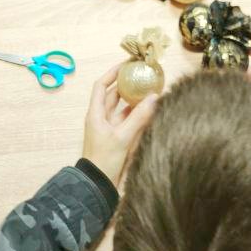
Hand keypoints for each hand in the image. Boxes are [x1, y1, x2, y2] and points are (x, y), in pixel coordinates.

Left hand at [82, 63, 158, 187]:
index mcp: (96, 114)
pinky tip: (150, 110)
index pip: (101, 86)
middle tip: (142, 75)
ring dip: (133, 99)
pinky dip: (137, 114)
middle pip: (113, 95)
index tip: (126, 64)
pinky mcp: (117, 138)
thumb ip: (139, 117)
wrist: (98, 186)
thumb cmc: (104, 160)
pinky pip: (127, 121)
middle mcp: (101, 118)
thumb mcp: (122, 137)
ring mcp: (109, 128)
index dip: (112, 73)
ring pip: (122, 108)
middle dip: (126, 84)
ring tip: (149, 89)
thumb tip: (155, 97)